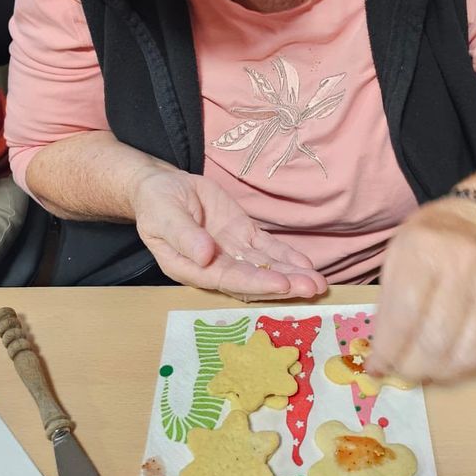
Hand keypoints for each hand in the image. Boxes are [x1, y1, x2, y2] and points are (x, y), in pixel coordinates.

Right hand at [131, 169, 326, 300]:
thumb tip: (205, 256)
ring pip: (266, 266)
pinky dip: (287, 256)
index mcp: (191, 268)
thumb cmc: (157, 203)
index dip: (255, 283)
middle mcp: (215, 266)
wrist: (163, 187)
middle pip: (253, 279)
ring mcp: (232, 251)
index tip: (282, 284)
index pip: (228, 280)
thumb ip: (184, 236)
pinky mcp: (243, 235)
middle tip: (312, 288)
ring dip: (292, 275)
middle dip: (284, 284)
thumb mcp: (164, 215)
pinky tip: (307, 265)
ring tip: (319, 283)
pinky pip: (268, 248)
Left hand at [365, 199, 475, 382]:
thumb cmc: (426, 241)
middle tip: (399, 373)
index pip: (404, 313)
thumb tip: (383, 355)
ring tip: (423, 373)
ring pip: (465, 352)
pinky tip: (449, 367)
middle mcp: (461, 266)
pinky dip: (466, 369)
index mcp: (423, 250)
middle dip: (411, 368)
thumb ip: (388, 301)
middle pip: (435, 338)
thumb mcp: (396, 255)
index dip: (388, 349)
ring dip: (439, 374)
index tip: (376, 367)